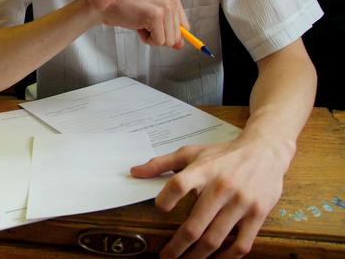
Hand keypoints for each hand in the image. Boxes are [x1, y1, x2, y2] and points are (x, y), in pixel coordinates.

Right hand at [83, 0, 188, 48]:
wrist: (109, 4)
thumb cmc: (128, 9)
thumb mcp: (152, 18)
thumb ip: (168, 29)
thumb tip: (180, 46)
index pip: (184, 27)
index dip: (169, 33)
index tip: (155, 27)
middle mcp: (171, 1)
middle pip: (177, 36)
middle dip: (159, 36)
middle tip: (144, 24)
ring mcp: (164, 8)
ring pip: (168, 41)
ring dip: (152, 38)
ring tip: (141, 24)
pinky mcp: (156, 16)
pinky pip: (158, 41)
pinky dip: (146, 39)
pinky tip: (138, 26)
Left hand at [131, 137, 292, 257]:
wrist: (265, 151)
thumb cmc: (223, 154)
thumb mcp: (192, 153)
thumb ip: (162, 163)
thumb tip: (134, 172)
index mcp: (203, 170)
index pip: (179, 184)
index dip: (166, 199)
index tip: (160, 209)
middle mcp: (222, 187)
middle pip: (195, 223)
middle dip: (177, 245)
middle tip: (165, 256)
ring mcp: (241, 202)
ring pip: (215, 238)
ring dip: (197, 256)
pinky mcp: (258, 214)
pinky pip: (241, 243)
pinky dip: (227, 258)